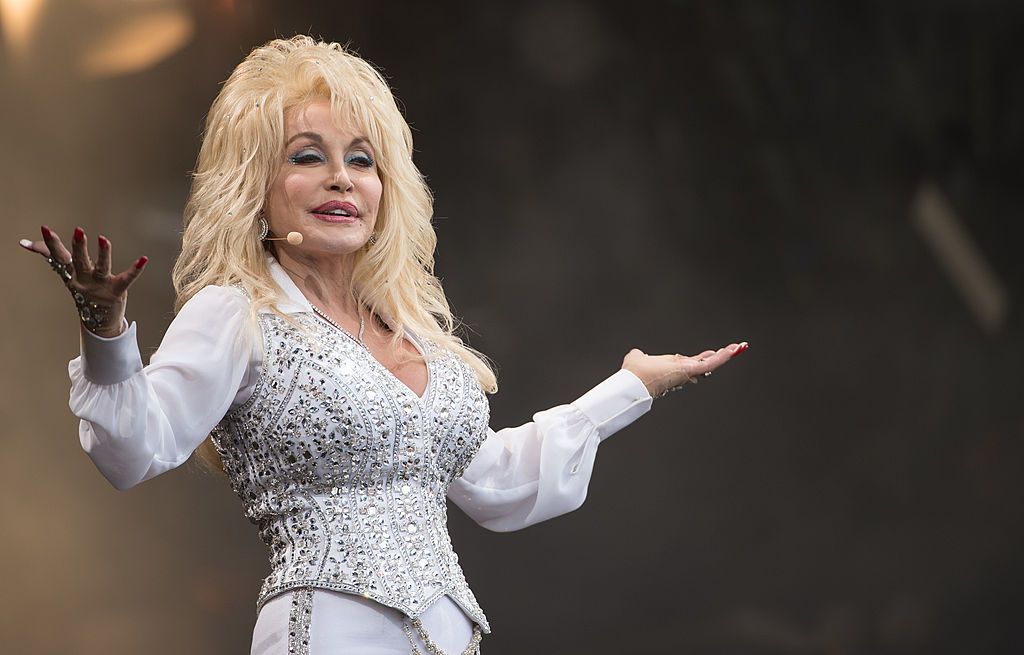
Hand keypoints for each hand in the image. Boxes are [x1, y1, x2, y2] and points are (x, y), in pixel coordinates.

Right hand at [19, 225, 147, 337]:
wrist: (98, 321)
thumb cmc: (84, 291)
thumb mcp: (67, 273)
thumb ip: (50, 255)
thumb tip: (26, 243)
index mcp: (72, 274)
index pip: (60, 257)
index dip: (52, 244)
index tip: (45, 229)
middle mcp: (84, 280)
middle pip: (80, 261)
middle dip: (79, 247)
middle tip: (78, 231)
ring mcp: (100, 286)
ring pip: (101, 268)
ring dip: (103, 254)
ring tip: (103, 239)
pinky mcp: (117, 291)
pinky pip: (127, 279)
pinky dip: (135, 270)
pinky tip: (144, 259)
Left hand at [622, 341, 748, 397]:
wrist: (634, 383)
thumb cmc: (634, 374)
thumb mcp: (637, 358)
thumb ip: (639, 355)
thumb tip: (638, 353)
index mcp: (671, 368)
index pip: (689, 363)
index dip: (699, 359)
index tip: (709, 354)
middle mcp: (681, 371)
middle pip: (704, 362)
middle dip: (718, 356)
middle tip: (732, 350)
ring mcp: (687, 371)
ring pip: (710, 363)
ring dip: (725, 354)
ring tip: (739, 347)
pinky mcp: (691, 370)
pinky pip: (711, 363)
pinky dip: (724, 356)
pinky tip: (735, 349)